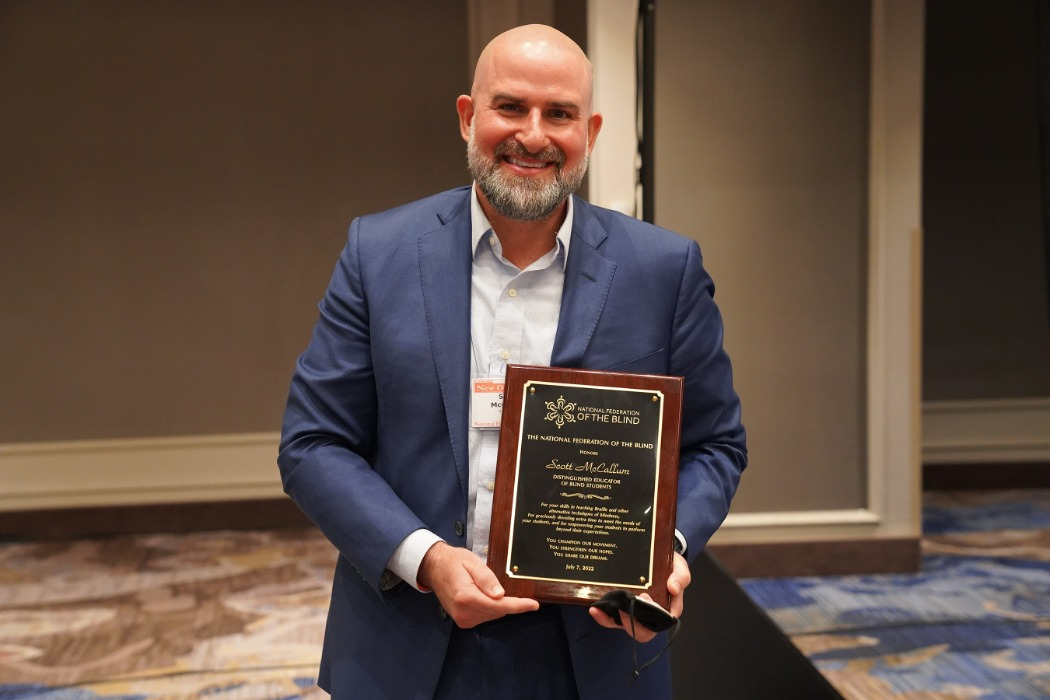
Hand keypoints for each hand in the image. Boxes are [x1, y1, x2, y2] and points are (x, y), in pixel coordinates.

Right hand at [418, 541, 538, 627]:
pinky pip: (486, 615)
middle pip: (497, 611)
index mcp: (466, 597)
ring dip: (499, 604)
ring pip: (493, 614)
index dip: (518, 605)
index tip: (534, 605)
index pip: (498, 605)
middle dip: (510, 602)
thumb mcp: (472, 562)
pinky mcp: (463, 621)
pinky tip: (487, 596)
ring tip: (490, 587)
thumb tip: (500, 595)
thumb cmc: (453, 561)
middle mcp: (464, 612)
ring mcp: (462, 619)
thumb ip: (486, 578)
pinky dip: (492, 607)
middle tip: (516, 590)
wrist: (434, 568)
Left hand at [588, 552, 690, 641]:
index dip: (654, 616)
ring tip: (600, 609)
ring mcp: (634, 612)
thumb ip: (680, 577)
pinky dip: (602, 615)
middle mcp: (650, 615)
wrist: (654, 557)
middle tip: (623, 607)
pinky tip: (594, 607)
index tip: (645, 597)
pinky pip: (611, 617)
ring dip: (610, 620)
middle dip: (631, 622)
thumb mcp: (679, 568)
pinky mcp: (621, 607)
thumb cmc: (670, 567)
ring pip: (623, 625)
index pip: (662, 622)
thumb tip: (673, 588)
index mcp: (667, 610)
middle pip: (642, 632)